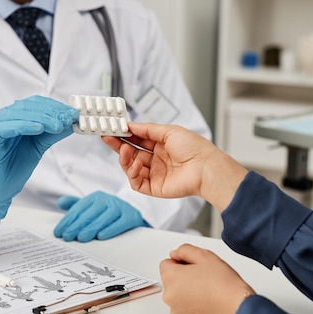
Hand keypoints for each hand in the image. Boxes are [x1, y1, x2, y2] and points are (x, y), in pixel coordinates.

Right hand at [0, 96, 78, 218]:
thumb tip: (71, 122)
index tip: (72, 113)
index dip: (55, 106)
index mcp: (15, 116)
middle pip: (28, 106)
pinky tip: (39, 129)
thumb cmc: (16, 166)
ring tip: (58, 125)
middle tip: (68, 118)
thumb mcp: (39, 146)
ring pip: (18, 113)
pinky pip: (6, 127)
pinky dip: (23, 125)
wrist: (0, 189)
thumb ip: (52, 133)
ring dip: (41, 117)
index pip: (36, 103)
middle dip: (51, 111)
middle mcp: (3, 117)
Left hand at [53, 191, 144, 241]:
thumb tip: (60, 202)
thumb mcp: (91, 209)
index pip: (79, 209)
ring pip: (104, 218)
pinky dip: (110, 230)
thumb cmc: (107, 215)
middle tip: (68, 237)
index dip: (68, 221)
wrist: (132, 218)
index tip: (59, 233)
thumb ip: (76, 206)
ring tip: (81, 238)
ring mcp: (121, 207)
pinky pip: (120, 223)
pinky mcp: (131, 216)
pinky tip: (101, 237)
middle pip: (90, 213)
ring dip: (92, 228)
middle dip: (77, 226)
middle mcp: (108, 199)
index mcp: (96, 197)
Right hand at [102, 122, 246, 211]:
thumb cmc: (194, 148)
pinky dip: (132, 173)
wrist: (205, 168)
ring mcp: (155, 174)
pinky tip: (136, 164)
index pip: (137, 139)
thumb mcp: (169, 131)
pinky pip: (136, 181)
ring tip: (124, 149)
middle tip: (107, 137)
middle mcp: (157, 159)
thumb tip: (130, 125)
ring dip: (125, 158)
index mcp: (161, 145)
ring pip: (131, 167)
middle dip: (118, 145)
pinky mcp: (154, 188)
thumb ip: (147, 129)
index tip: (113, 128)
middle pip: (131, 153)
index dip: (125, 134)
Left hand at [159, 244, 254, 313]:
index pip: (166, 264)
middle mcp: (169, 296)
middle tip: (204, 279)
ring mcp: (176, 312)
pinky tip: (208, 304)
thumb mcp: (205, 255)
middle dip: (183, 278)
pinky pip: (185, 312)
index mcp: (171, 277)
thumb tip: (175, 254)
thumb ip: (185, 250)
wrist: (237, 308)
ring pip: (178, 298)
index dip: (181, 263)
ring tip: (207, 292)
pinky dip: (193, 309)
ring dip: (187, 294)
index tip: (194, 267)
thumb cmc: (224, 283)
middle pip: (171, 282)